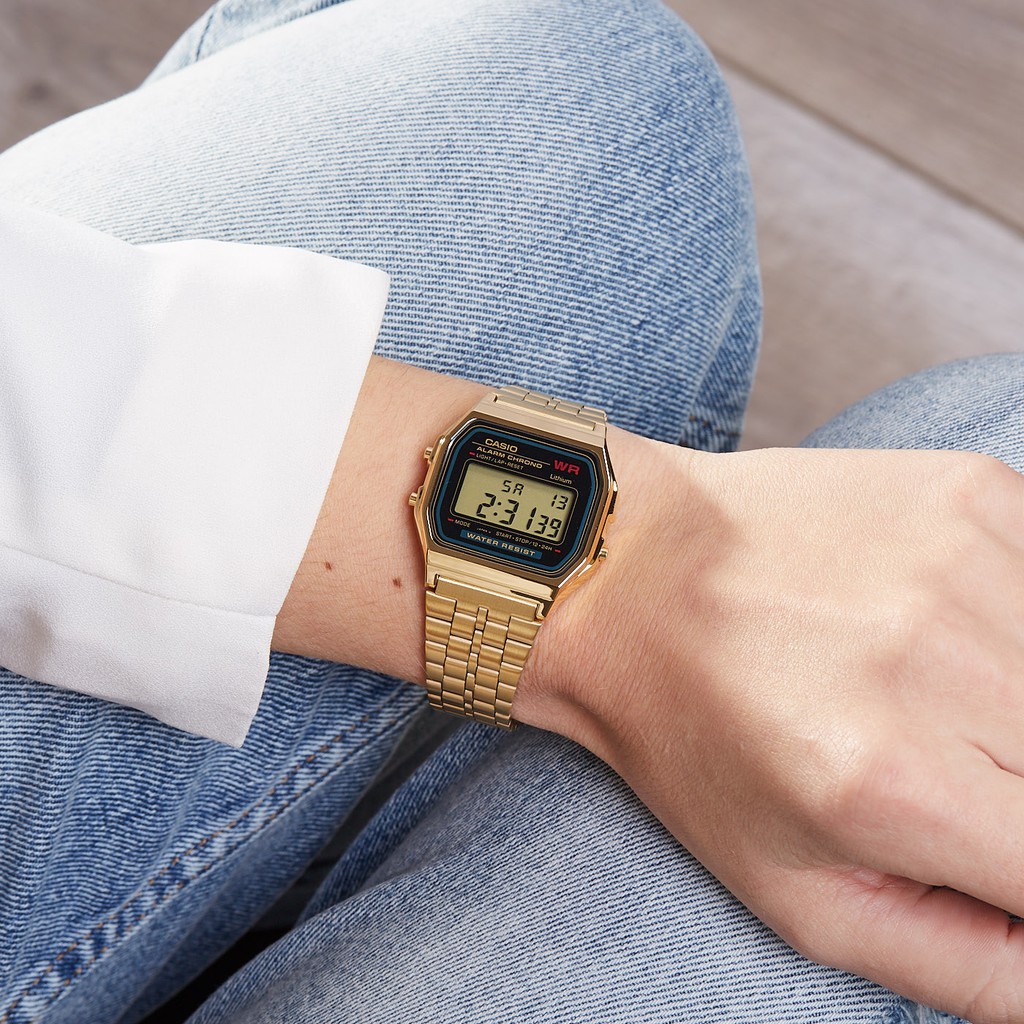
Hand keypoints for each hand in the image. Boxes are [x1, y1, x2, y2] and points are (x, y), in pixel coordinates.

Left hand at [518, 436, 1023, 1022]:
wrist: (629, 574)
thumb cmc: (693, 735)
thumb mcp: (796, 894)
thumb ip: (963, 964)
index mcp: (898, 785)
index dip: (1022, 862)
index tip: (982, 835)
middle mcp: (943, 664)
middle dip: (1017, 786)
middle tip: (944, 767)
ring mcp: (961, 563)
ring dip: (1022, 703)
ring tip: (930, 696)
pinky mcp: (968, 493)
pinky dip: (1018, 622)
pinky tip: (940, 624)